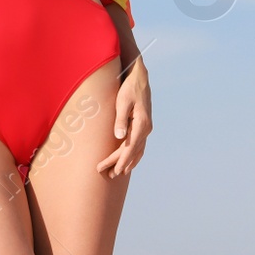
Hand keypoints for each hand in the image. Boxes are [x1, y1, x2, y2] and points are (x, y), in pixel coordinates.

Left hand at [96, 54, 150, 177]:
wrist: (139, 78)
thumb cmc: (129, 89)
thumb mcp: (122, 102)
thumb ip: (120, 120)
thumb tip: (119, 137)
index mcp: (142, 124)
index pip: (130, 148)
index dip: (122, 160)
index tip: (115, 171)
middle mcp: (146, 129)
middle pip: (132, 152)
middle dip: (121, 164)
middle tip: (108, 175)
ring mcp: (146, 129)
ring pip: (137, 151)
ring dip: (128, 162)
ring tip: (117, 173)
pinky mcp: (143, 126)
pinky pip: (139, 145)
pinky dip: (133, 155)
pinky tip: (128, 162)